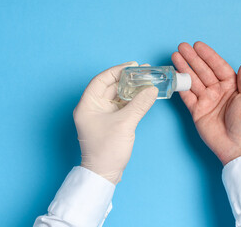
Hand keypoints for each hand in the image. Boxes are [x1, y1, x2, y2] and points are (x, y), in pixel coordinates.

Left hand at [73, 61, 157, 183]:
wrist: (104, 174)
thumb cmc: (107, 150)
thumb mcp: (125, 124)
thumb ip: (139, 104)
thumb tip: (152, 90)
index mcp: (87, 105)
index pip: (102, 80)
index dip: (117, 71)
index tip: (133, 66)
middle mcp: (92, 108)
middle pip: (110, 87)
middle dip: (127, 80)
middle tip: (144, 73)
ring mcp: (101, 115)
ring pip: (117, 96)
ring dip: (131, 90)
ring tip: (146, 82)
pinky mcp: (109, 122)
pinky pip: (121, 106)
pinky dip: (131, 101)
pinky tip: (143, 96)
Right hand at [172, 42, 240, 164]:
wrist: (237, 147)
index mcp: (232, 85)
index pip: (218, 66)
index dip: (207, 55)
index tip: (197, 45)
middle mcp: (218, 91)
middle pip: (202, 70)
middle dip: (192, 58)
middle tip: (181, 47)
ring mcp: (206, 100)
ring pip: (193, 81)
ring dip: (184, 68)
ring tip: (175, 56)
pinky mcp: (197, 111)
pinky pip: (187, 96)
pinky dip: (180, 85)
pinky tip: (174, 74)